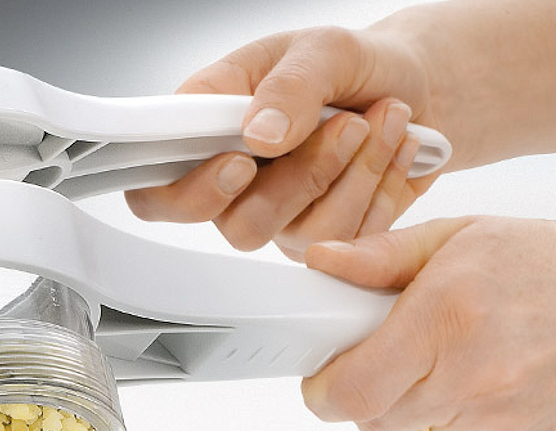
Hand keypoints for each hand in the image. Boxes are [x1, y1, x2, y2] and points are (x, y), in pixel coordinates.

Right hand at [125, 26, 443, 258]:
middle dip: (301, 178)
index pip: (156, 193)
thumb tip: (258, 133)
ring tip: (380, 119)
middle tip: (344, 123)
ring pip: (297, 234)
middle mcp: (233, 186)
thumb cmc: (352, 65)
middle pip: (236, 226)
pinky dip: (379, 187)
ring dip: (352, 174)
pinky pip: (345, 238)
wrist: (417, 85)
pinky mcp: (321, 237)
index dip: (187, 194)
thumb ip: (291, 86)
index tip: (241, 162)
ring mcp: (276, 217)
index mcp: (206, 133)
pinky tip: (390, 148)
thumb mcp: (324, 49)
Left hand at [301, 216, 555, 430]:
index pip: (352, 393)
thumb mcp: (457, 238)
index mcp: (446, 319)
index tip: (320, 378)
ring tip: (447, 356)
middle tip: (387, 354)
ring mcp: (500, 417)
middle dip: (366, 391)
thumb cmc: (539, 262)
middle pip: (374, 419)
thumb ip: (380, 256)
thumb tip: (320, 260)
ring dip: (412, 403)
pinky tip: (482, 376)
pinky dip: (456, 415)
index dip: (323, 392)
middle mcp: (473, 377)